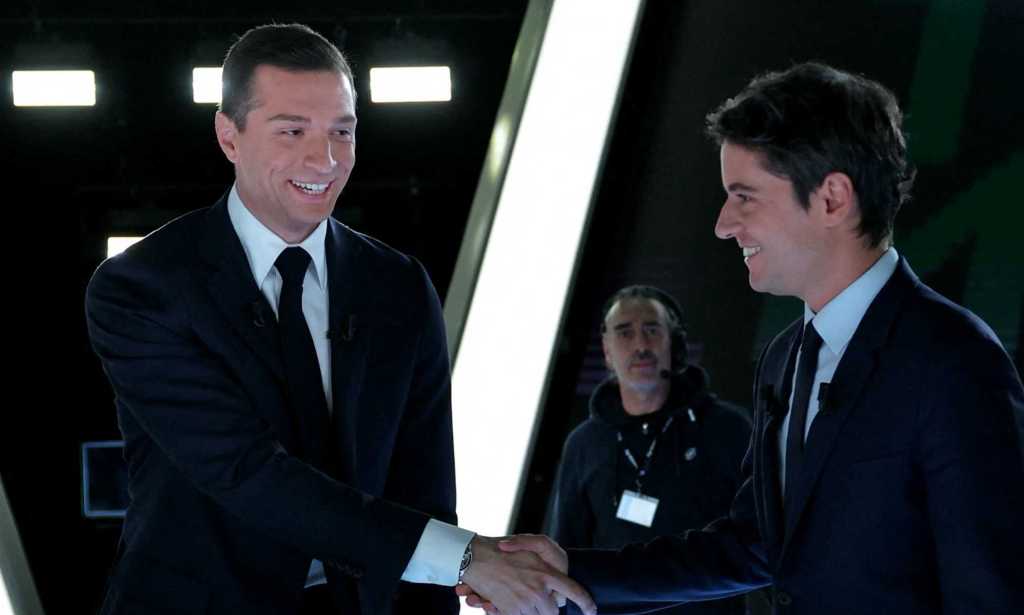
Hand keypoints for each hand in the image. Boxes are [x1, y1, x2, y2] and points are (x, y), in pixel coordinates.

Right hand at [457, 535, 594, 614]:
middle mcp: (538, 590)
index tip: (591, 611)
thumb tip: (558, 586)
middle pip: (553, 612)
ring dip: (531, 612)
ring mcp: (524, 603)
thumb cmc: (503, 549)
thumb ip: (548, 566)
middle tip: (539, 602)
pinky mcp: (509, 611)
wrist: (476, 557)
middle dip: (548, 609)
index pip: (574, 591)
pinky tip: (505, 604)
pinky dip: (517, 614)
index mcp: (547, 573)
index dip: (585, 603)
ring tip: (519, 599)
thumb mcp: (532, 547)